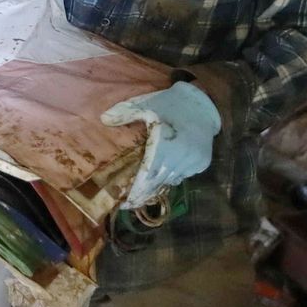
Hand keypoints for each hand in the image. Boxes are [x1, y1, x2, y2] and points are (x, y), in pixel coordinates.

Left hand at [101, 80, 220, 208]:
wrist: (203, 103)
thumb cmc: (170, 104)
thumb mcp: (145, 105)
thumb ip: (124, 113)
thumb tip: (103, 119)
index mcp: (163, 144)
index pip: (147, 175)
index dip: (137, 190)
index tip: (125, 203)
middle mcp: (179, 156)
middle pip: (158, 182)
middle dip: (144, 193)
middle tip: (131, 203)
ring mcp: (193, 161)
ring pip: (172, 179)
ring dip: (158, 185)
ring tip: (144, 193)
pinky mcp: (202, 162)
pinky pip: (184, 175)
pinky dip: (173, 176)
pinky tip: (163, 175)